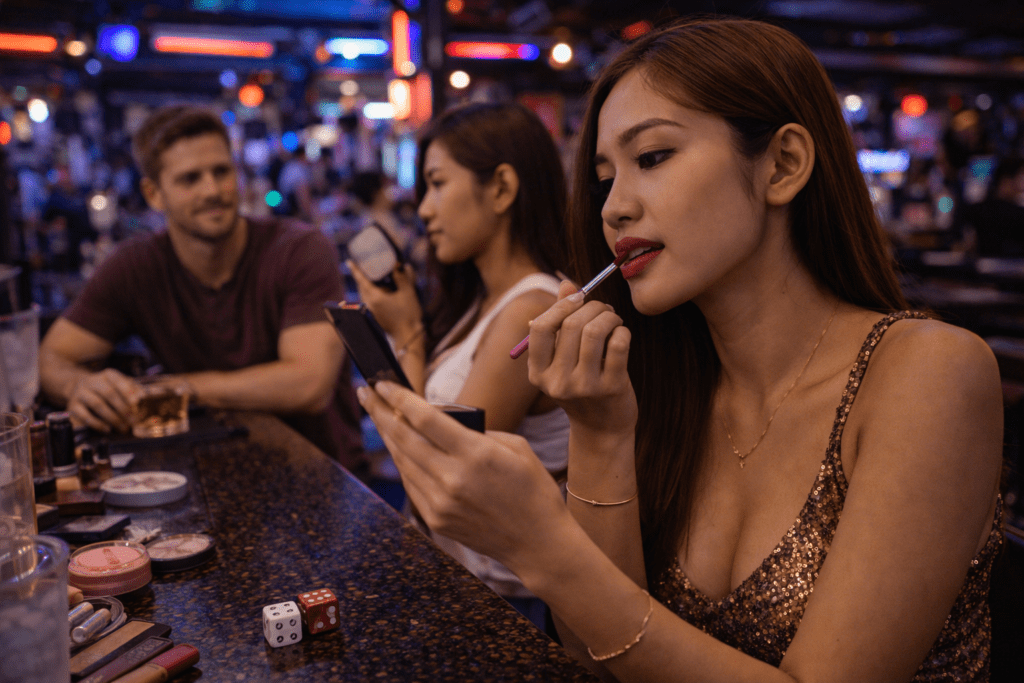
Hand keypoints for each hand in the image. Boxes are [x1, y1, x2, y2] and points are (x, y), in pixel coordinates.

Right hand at [66, 369, 143, 432]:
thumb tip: (144, 397)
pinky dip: (97, 423)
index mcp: (107, 375)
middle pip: (109, 393)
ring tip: (123, 427)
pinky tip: (107, 429)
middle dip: (123, 408)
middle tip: (133, 421)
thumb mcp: (119, 385)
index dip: (128, 390)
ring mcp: (81, 393)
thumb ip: (132, 390)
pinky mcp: (72, 406)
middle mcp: (92, 381)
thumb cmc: (106, 389)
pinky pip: (85, 415)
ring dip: (112, 417)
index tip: (137, 401)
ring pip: (97, 404)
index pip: (118, 380)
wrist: (78, 388)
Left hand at [346, 261, 422, 341]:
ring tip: (373, 278)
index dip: (355, 270)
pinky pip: (370, 301)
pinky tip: (382, 291)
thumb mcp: (408, 293)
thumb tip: (400, 265)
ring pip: (365, 295)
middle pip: (361, 287)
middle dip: (361, 277)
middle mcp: (370, 304)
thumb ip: (403, 277)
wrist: (408, 336)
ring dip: (367, 286)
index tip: (349, 261)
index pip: (362, 280)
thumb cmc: (409, 314)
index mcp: (375, 297)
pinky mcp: (375, 317)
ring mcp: (372, 312)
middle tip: (364, 267)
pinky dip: (372, 294)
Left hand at [357, 381, 571, 571]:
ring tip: (379, 416)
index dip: (399, 399)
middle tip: (366, 393)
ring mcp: (440, 502)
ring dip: (388, 436)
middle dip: (380, 412)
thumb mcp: (516, 446)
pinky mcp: (436, 519)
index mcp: (476, 455)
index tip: (382, 384)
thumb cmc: (533, 490)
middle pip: (403, 438)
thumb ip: (477, 431)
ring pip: (402, 461)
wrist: (537, 543)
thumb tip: (446, 422)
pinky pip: (410, 483)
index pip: (425, 419)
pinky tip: (399, 447)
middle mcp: (452, 479)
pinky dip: (402, 461)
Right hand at [526, 280, 637, 442]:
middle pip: (571, 325)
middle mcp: (557, 382)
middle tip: (603, 308)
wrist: (602, 428)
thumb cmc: (581, 385)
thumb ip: (562, 321)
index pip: (540, 328)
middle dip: (592, 306)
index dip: (561, 306)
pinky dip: (622, 331)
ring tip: (614, 319)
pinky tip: (622, 334)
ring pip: (594, 332)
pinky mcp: (611, 389)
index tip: (578, 298)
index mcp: (538, 373)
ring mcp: (584, 387)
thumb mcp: (564, 359)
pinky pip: (618, 345)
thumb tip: (567, 284)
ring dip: (608, 316)